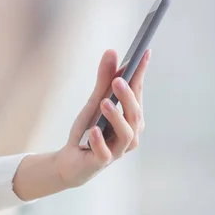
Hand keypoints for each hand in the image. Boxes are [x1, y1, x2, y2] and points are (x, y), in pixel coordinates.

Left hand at [55, 48, 149, 187]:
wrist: (71, 160)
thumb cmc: (88, 130)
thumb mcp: (94, 101)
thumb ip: (104, 80)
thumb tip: (112, 51)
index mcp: (131, 117)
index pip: (138, 92)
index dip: (141, 73)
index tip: (144, 53)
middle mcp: (130, 134)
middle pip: (135, 114)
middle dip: (128, 96)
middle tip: (117, 80)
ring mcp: (117, 149)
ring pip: (126, 134)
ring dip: (116, 117)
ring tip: (104, 103)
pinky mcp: (101, 162)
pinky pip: (105, 153)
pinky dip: (99, 141)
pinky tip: (93, 130)